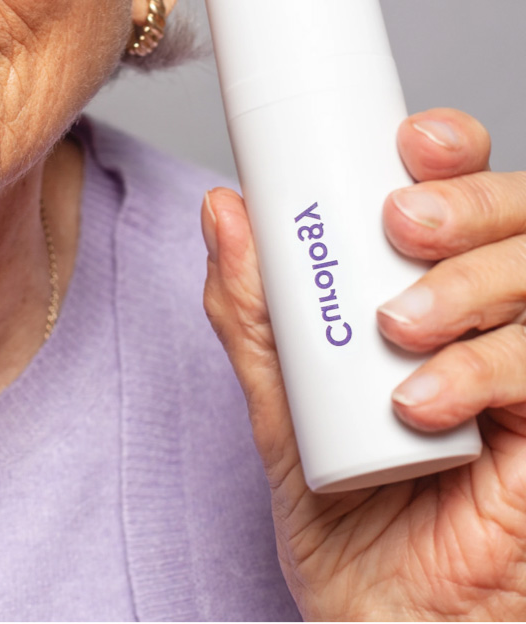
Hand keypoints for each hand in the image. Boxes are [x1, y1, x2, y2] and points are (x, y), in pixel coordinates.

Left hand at [203, 107, 525, 621]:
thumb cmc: (342, 508)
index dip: (453, 149)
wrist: (381, 616)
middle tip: (401, 224)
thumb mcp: (281, 399)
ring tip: (399, 325)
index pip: (466, 189)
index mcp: (434, 287)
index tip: (409, 143)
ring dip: (472, 284)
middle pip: (520, 214)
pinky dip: (487, 370)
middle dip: (470, 201)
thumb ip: (253, 311)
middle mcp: (493, 315)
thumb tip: (223, 211)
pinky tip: (424, 400)